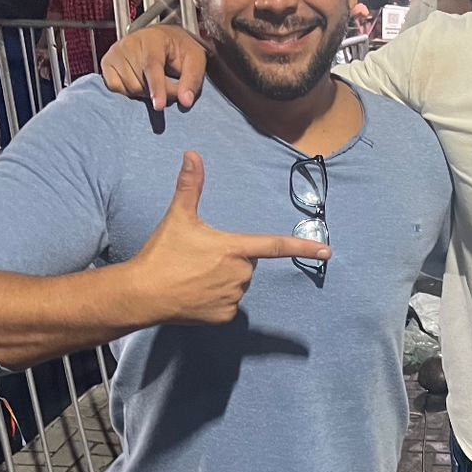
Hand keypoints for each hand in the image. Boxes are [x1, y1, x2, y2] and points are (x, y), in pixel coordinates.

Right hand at [101, 25, 207, 110]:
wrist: (163, 38)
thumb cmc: (179, 48)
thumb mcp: (195, 59)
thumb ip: (192, 79)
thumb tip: (186, 101)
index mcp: (152, 38)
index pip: (152, 66)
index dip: (157, 88)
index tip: (159, 106)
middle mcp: (129, 42)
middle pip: (141, 82)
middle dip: (158, 92)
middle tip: (169, 87)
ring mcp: (115, 52)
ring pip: (129, 88)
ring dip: (144, 93)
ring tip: (153, 81)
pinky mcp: (106, 62)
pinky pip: (115, 88)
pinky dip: (128, 91)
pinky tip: (138, 82)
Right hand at [129, 151, 330, 324]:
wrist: (143, 294)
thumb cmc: (163, 253)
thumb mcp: (178, 217)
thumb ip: (190, 186)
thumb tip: (192, 154)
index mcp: (235, 248)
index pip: (275, 246)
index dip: (303, 247)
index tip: (328, 252)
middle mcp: (240, 274)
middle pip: (247, 263)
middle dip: (231, 259)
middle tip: (200, 259)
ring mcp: (234, 297)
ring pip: (238, 284)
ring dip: (223, 279)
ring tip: (194, 276)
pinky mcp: (225, 317)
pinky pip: (228, 304)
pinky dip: (215, 299)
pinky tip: (195, 294)